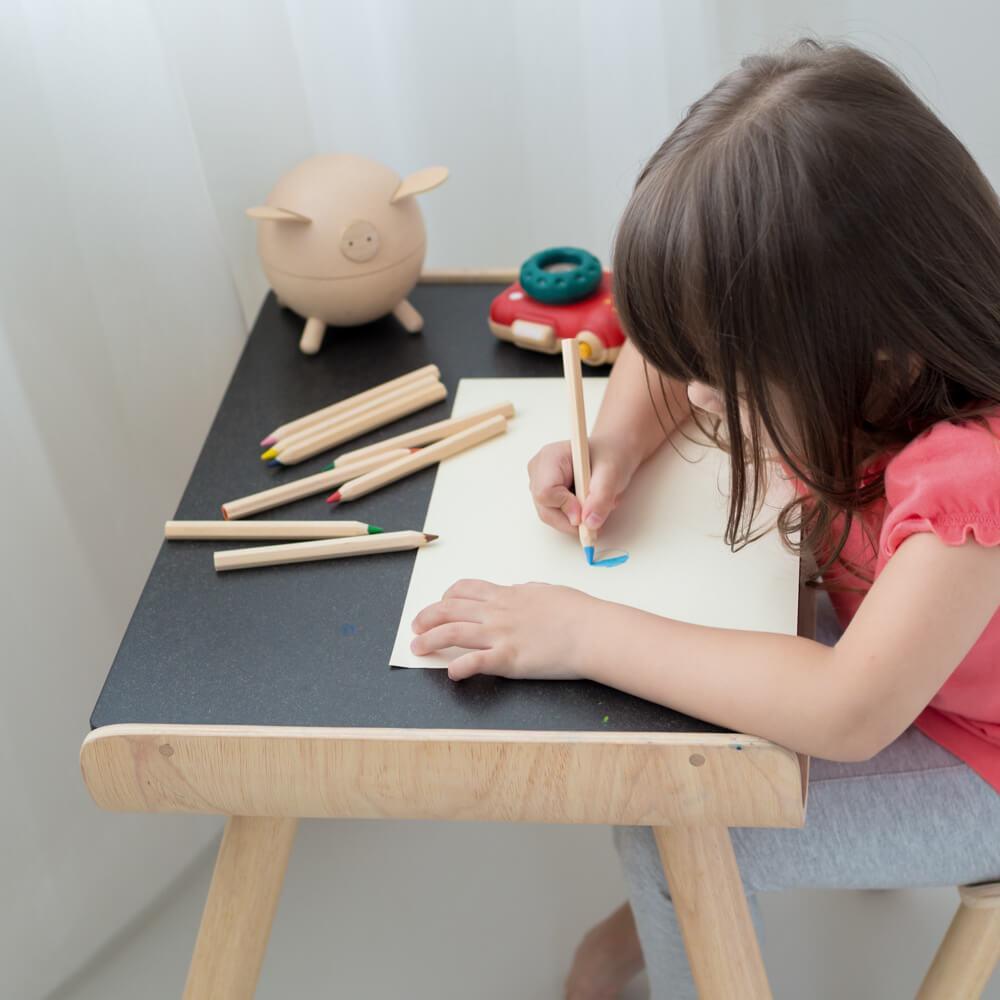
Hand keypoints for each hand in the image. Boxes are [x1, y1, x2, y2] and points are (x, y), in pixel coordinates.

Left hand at [409, 578, 596, 680]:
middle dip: (427, 617)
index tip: (439, 604)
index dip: (446, 597)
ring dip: (430, 640)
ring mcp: (501, 635)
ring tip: (417, 648)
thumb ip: (527, 594)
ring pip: (453, 633)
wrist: (592, 630)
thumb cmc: (578, 611)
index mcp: (507, 595)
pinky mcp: (508, 659)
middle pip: (450, 610)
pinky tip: (450, 673)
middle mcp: (498, 613)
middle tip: (415, 626)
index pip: (466, 590)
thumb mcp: (547, 591)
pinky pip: (475, 662)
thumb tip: (520, 592)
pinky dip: (459, 668)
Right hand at [527, 436, 638, 536]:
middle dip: (572, 518)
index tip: (586, 510)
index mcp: (550, 457)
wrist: (612, 452)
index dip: (566, 507)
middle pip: (545, 509)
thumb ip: (601, 499)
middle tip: (594, 515)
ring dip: (574, 518)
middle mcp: (539, 470)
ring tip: (592, 504)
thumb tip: (590, 522)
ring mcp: (539, 482)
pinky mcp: (545, 493)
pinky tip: (584, 504)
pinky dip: (572, 517)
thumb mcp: (612, 474)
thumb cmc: (610, 455)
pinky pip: (554, 516)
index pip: (545, 493)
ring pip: (549, 516)